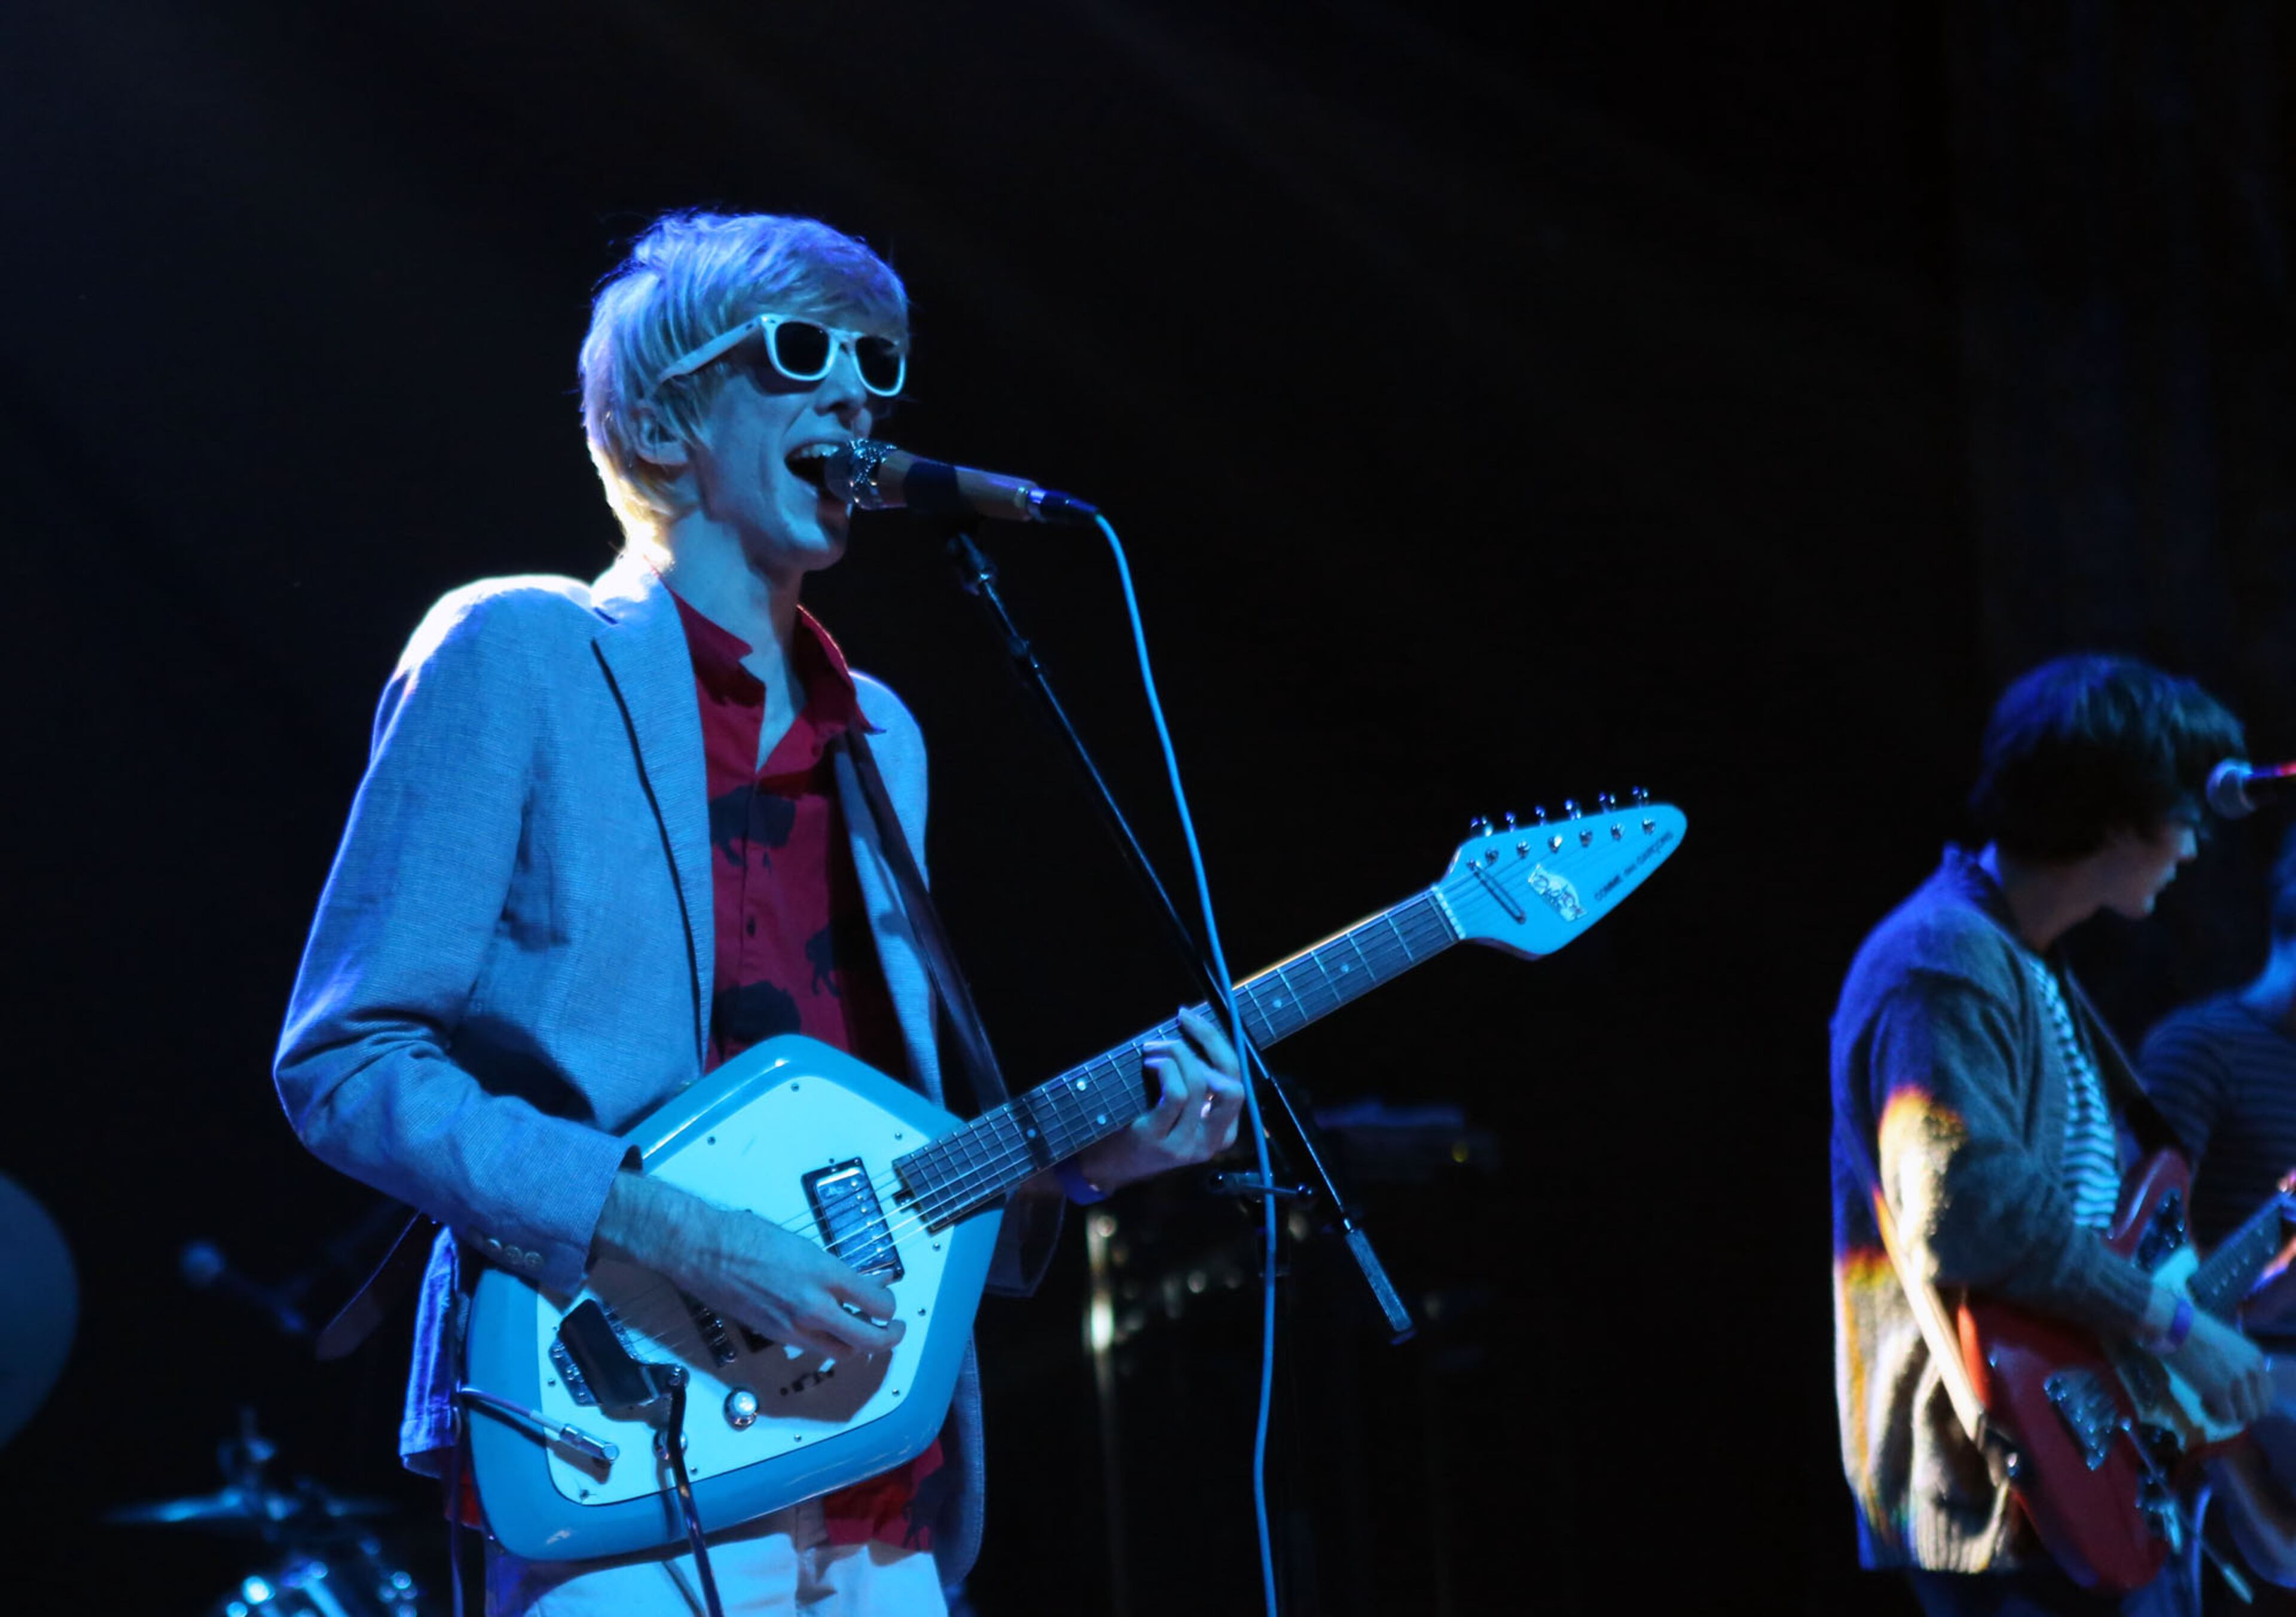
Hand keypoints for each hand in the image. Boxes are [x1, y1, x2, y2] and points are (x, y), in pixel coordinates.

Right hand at [594, 1173, 902, 1363]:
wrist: (703, 1250)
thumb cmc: (749, 1236)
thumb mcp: (804, 1245)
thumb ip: (838, 1268)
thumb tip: (868, 1280)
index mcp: (823, 1272)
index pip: (876, 1303)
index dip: (891, 1306)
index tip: (890, 1300)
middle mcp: (812, 1305)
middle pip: (868, 1339)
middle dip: (889, 1338)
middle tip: (895, 1330)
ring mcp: (792, 1325)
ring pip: (842, 1351)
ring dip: (859, 1345)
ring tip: (866, 1332)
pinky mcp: (774, 1336)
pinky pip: (813, 1348)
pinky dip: (829, 1343)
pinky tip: (830, 1329)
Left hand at [1070, 1006, 1247, 1194]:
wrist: (1108, 1167)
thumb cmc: (1145, 1127)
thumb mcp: (1181, 1110)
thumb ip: (1196, 1084)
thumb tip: (1196, 1033)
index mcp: (1224, 1130)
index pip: (1236, 1078)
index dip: (1217, 1042)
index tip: (1191, 1018)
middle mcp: (1214, 1140)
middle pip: (1230, 1082)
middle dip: (1209, 1042)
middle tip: (1182, 1021)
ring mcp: (1188, 1144)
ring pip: (1199, 1085)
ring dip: (1176, 1054)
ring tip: (1153, 1050)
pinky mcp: (1161, 1141)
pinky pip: (1176, 1094)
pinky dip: (1165, 1070)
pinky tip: (1150, 1065)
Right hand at [2168, 1306, 2273, 1426]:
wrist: (2172, 1325)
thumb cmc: (2191, 1329)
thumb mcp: (2225, 1343)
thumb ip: (2237, 1362)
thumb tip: (2234, 1382)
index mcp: (2255, 1358)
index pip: (2267, 1393)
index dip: (2249, 1399)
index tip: (2231, 1396)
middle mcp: (2252, 1370)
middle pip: (2260, 1408)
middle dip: (2240, 1410)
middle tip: (2220, 1402)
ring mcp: (2237, 1381)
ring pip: (2246, 1415)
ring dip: (2228, 1414)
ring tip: (2209, 1402)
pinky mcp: (2219, 1391)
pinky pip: (2227, 1418)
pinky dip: (2215, 1416)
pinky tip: (2201, 1402)